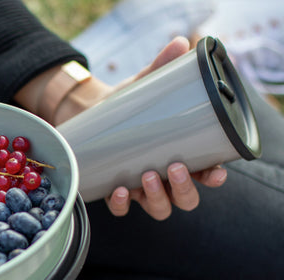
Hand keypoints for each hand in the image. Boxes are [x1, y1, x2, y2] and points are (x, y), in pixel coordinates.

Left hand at [52, 37, 226, 219]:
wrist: (88, 113)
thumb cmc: (125, 105)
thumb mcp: (142, 87)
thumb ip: (159, 68)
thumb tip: (179, 45)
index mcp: (181, 155)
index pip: (206, 173)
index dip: (213, 177)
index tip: (216, 173)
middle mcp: (163, 178)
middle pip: (185, 199)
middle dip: (184, 189)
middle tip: (175, 167)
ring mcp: (139, 187)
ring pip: (158, 208)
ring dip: (157, 198)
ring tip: (148, 175)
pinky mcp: (114, 190)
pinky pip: (121, 208)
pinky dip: (122, 204)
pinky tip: (119, 190)